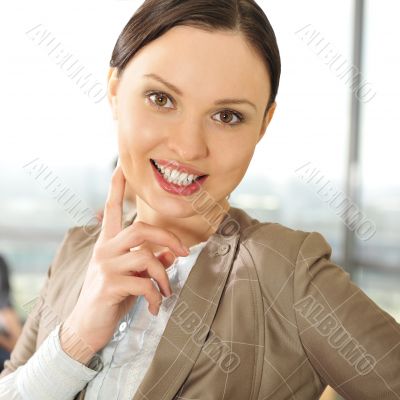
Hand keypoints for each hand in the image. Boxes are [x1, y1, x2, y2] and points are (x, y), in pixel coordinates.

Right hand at [60, 164, 189, 361]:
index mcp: (108, 242)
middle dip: (168, 237)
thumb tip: (172, 255)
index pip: (111, 208)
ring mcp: (105, 266)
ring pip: (146, 256)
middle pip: (141, 228)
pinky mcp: (108, 286)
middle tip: (184, 253)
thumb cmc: (111, 296)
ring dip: (163, 276)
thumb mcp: (132, 276)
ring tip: (166, 292)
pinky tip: (156, 307)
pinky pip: (143, 284)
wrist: (86, 327)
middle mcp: (105, 249)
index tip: (121, 166)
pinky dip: (156, 296)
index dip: (116, 187)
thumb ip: (150, 262)